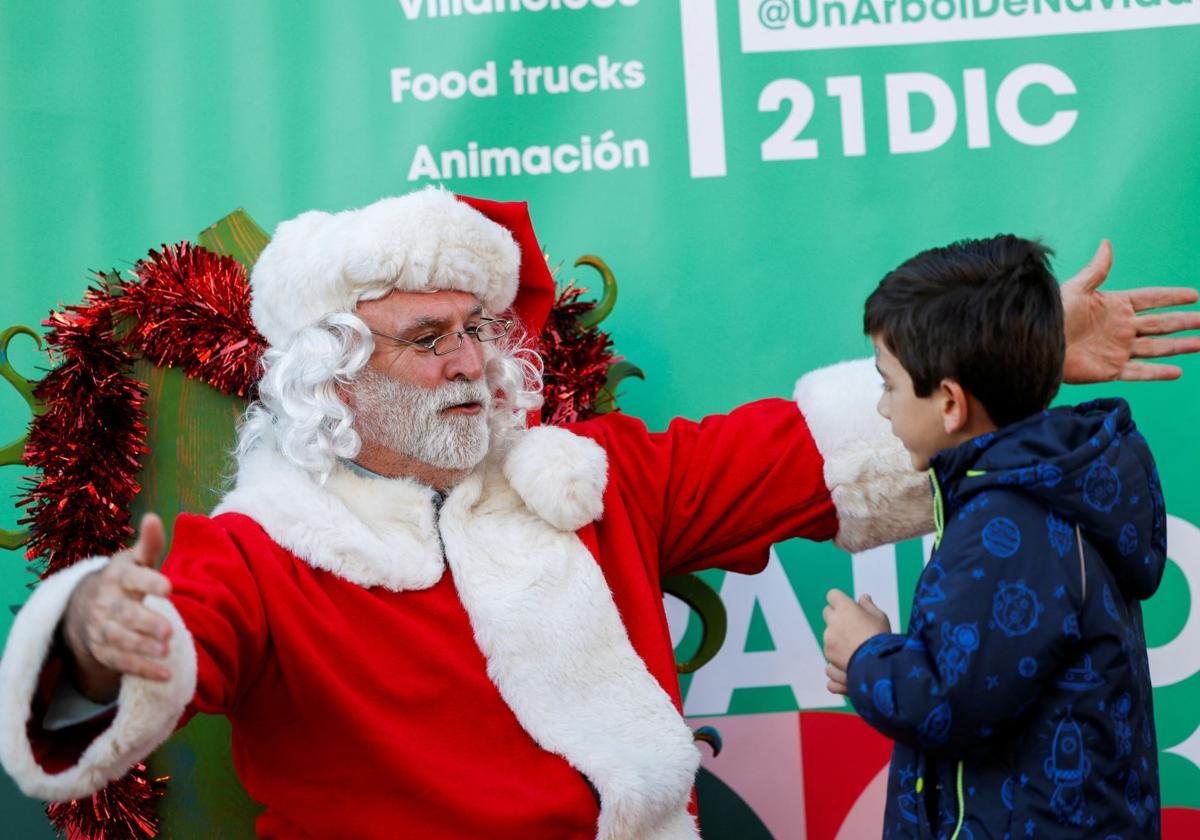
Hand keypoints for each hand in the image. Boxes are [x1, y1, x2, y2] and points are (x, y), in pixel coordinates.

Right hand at [62, 514, 172, 701]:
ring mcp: (101, 629)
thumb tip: (154, 517)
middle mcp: (106, 604)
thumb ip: (150, 544)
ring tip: (166, 651)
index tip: (169, 587)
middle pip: (123, 614)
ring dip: (142, 648)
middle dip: (145, 623)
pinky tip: (165, 674)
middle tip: (169, 630)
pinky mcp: (103, 651)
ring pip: (119, 640)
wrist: (83, 607)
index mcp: (117, 578)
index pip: (131, 578)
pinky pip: (121, 663)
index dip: (149, 582)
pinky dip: (142, 670)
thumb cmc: (124, 580)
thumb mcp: (135, 561)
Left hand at [822, 589, 891, 675]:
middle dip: (836, 616)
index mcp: (845, 607)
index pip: (833, 595)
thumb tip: (863, 597)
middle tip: (852, 626)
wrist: (877, 666)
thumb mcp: (880, 618)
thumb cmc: (881, 638)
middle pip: (828, 612)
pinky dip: (837, 650)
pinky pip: (830, 648)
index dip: (840, 600)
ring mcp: (828, 637)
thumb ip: (868, 606)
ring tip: (856, 645)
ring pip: (829, 632)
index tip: (847, 607)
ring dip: (838, 635)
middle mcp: (833, 620)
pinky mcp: (828, 652)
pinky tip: (852, 655)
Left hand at [1061, 240, 1199, 382]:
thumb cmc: (1050, 314)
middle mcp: (1120, 328)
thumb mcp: (1076, 289)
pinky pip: (1139, 371)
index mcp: (1114, 306)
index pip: (1151, 299)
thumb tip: (1107, 243)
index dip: (1172, 297)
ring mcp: (1117, 349)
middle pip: (1160, 323)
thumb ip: (1096, 270)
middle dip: (1184, 321)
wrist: (1034, 343)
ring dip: (1180, 346)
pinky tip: (1178, 370)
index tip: (1195, 295)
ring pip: (1157, 347)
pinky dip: (1158, 372)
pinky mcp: (1109, 370)